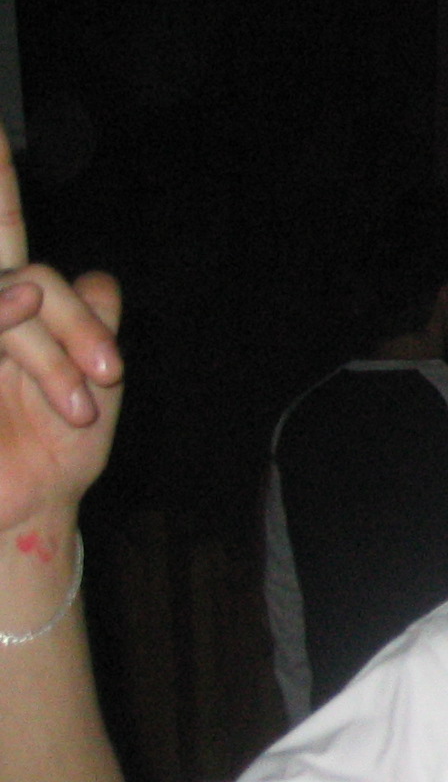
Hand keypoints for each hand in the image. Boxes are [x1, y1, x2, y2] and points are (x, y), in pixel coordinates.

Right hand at [0, 130, 123, 533]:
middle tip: (103, 371)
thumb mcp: (92, 385)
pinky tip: (35, 326)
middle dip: (53, 296)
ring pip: (12, 293)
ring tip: (83, 397)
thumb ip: (92, 326)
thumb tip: (97, 280)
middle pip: (16, 267)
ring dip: (53, 347)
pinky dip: (10, 325)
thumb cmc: (52, 451)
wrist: (21, 513)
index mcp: (11, 304)